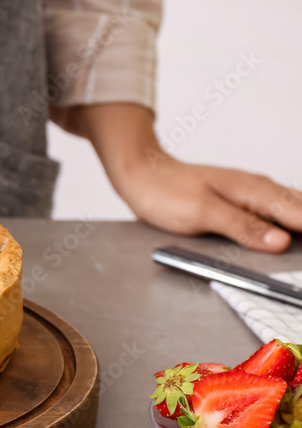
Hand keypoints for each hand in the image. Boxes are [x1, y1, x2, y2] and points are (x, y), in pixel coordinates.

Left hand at [62, 103, 301, 252]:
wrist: (141, 175)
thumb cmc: (165, 192)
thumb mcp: (202, 212)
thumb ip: (242, 226)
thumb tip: (281, 242)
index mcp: (255, 191)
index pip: (301, 214)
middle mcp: (258, 190)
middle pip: (301, 211)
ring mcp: (250, 195)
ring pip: (290, 211)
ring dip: (300, 226)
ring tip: (300, 251)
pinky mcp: (239, 203)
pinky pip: (273, 214)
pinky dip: (286, 225)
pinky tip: (286, 237)